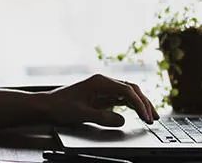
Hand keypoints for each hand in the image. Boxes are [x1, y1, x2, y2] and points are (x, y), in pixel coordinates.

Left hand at [44, 74, 158, 126]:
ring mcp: (103, 88)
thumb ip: (102, 117)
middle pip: (131, 90)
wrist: (47, 106)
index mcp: (99, 82)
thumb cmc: (60, 106)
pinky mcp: (102, 96)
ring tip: (151, 116)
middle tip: (154, 118)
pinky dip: (132, 106)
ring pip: (128, 94)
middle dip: (144, 103)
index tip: (146, 116)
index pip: (127, 90)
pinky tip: (139, 113)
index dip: (139, 103)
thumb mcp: (81, 114)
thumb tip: (122, 120)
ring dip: (140, 104)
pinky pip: (121, 99)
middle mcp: (103, 82)